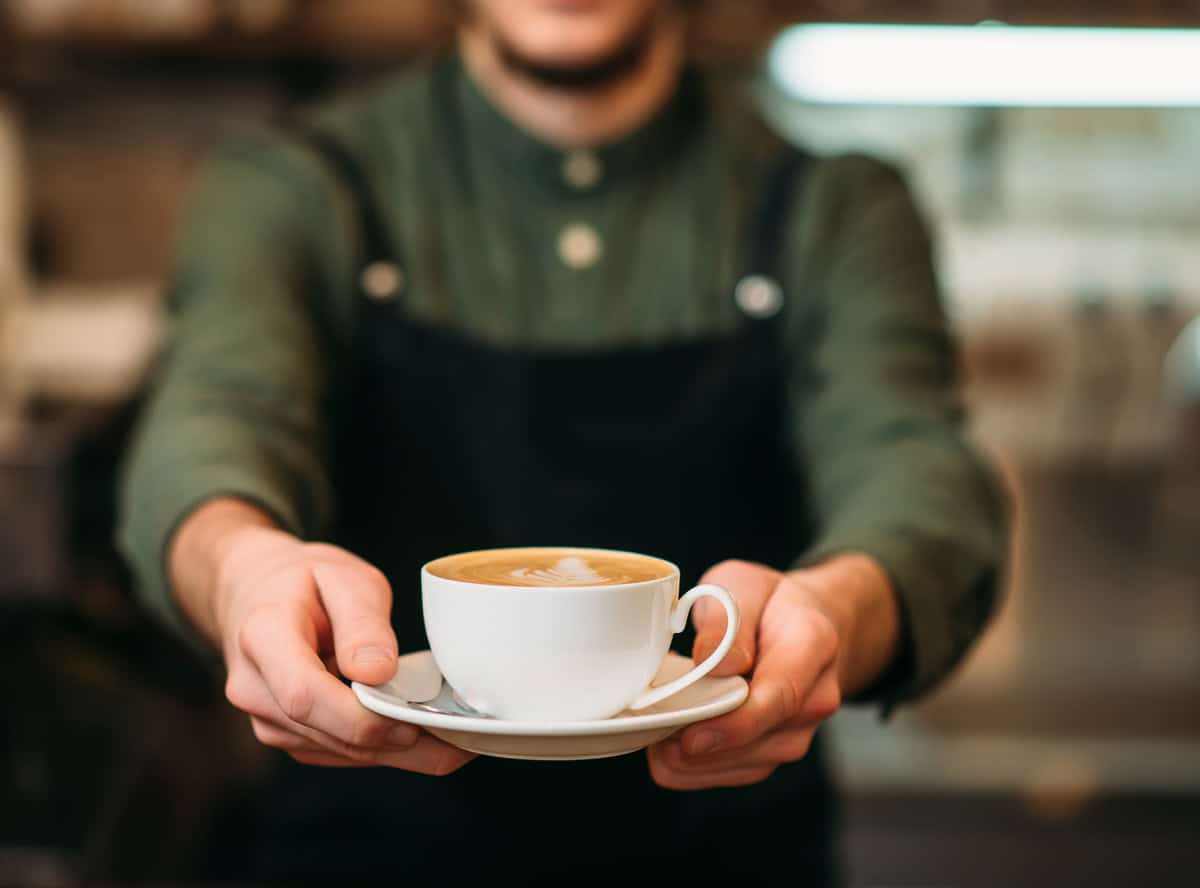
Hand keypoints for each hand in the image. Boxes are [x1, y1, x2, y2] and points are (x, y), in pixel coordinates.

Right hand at [174, 500, 474, 774]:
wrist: (257, 592)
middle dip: (397, 741)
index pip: (304, 695)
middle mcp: (255, 689)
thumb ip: (362, 622)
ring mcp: (268, 719)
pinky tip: (426, 736)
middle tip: (461, 737)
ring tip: (457, 738)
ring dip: (398, 752)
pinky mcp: (290, 735)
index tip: (414, 718)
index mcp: (263, 637)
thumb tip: (378, 673)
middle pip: (328, 734)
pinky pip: (341, 753)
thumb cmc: (304, 580)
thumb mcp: (342, 577)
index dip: (361, 717)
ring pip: (340, 752)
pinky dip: (384, 749)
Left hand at [647, 555, 897, 789]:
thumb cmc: (767, 602)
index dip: (735, 724)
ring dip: (694, 760)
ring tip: (652, 731)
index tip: (690, 737)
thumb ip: (726, 619)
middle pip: (760, 740)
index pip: (781, 695)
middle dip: (701, 744)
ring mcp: (799, 730)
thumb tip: (712, 663)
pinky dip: (696, 767)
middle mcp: (816, 697)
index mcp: (812, 644)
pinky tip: (665, 745)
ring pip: (744, 765)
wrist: (804, 623)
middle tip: (649, 728)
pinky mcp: (775, 750)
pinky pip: (735, 773)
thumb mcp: (741, 584)